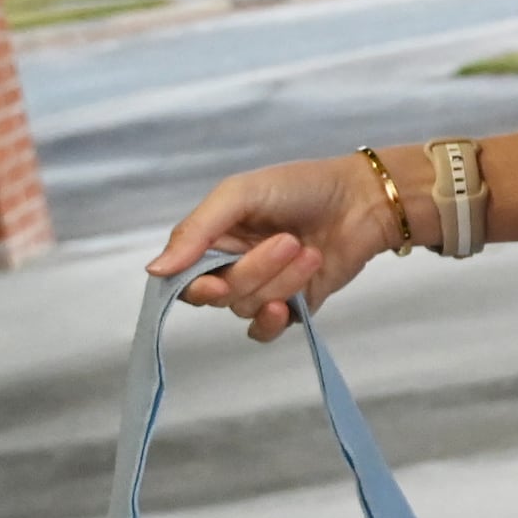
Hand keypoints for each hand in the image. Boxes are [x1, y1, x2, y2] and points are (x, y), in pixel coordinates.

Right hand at [148, 155, 405, 341]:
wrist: (364, 200)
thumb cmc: (300, 187)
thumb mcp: (240, 194)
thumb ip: (196, 231)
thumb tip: (154, 270)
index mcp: (213, 239)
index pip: (183, 276)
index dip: (194, 285)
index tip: (215, 281)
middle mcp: (232, 265)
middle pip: (219, 293)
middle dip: (254, 272)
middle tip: (290, 241)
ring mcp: (263, 288)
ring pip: (246, 308)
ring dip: (280, 281)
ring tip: (309, 251)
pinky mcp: (292, 306)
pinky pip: (265, 330)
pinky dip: (272, 322)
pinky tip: (285, 306)